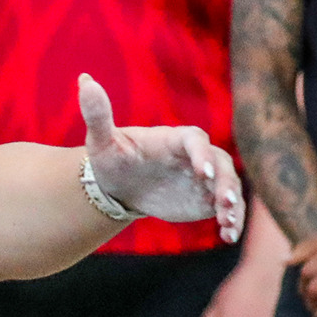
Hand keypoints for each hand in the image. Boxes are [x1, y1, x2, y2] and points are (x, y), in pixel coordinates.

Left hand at [80, 74, 243, 241]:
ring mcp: (205, 179)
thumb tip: (84, 81)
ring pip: (228, 187)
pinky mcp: (206, 199)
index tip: (203, 172)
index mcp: (174, 139)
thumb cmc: (112, 158)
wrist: (120, 185)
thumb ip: (97, 114)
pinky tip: (227, 235)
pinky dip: (230, 220)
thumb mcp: (102, 140)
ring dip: (233, 204)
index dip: (200, 154)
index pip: (194, 140)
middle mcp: (196, 156)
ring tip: (228, 223)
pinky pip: (225, 208)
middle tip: (224, 202)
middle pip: (221, 164)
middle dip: (225, 182)